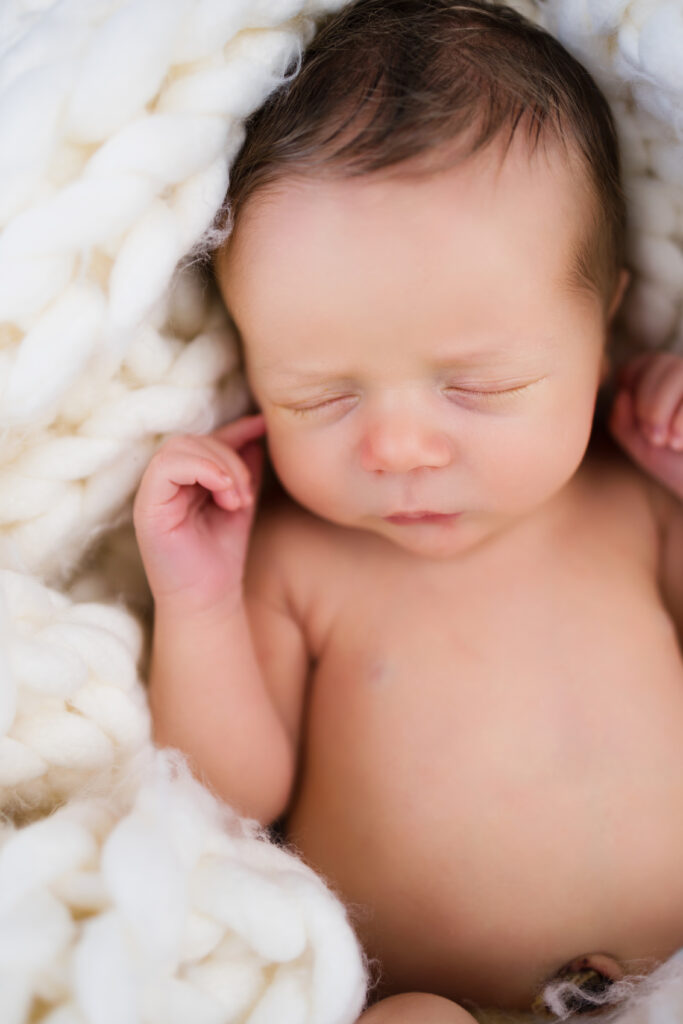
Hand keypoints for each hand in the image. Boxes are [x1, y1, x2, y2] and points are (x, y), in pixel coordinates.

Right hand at [133, 413, 265, 611]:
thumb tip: (257, 430)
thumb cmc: (222, 555)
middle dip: (229, 456)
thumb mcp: (241, 502)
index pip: (203, 438)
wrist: (209, 599)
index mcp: (182, 479)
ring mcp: (151, 494)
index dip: (234, 429)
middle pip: (192, 439)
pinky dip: (201, 470)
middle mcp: (163, 483)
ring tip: (238, 499)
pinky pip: (166, 467)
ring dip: (219, 465)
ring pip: (179, 447)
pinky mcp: (146, 508)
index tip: (262, 427)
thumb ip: (245, 468)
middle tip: (246, 492)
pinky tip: (225, 493)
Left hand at [607, 351, 682, 501]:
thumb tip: (622, 393)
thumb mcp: (639, 443)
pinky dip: (682, 418)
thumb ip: (621, 419)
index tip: (639, 426)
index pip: (636, 366)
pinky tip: (681, 443)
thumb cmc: (673, 462)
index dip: (633, 392)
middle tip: (654, 438)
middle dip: (649, 404)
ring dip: (663, 409)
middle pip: (661, 364)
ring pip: (678, 371)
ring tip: (670, 442)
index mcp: (661, 379)